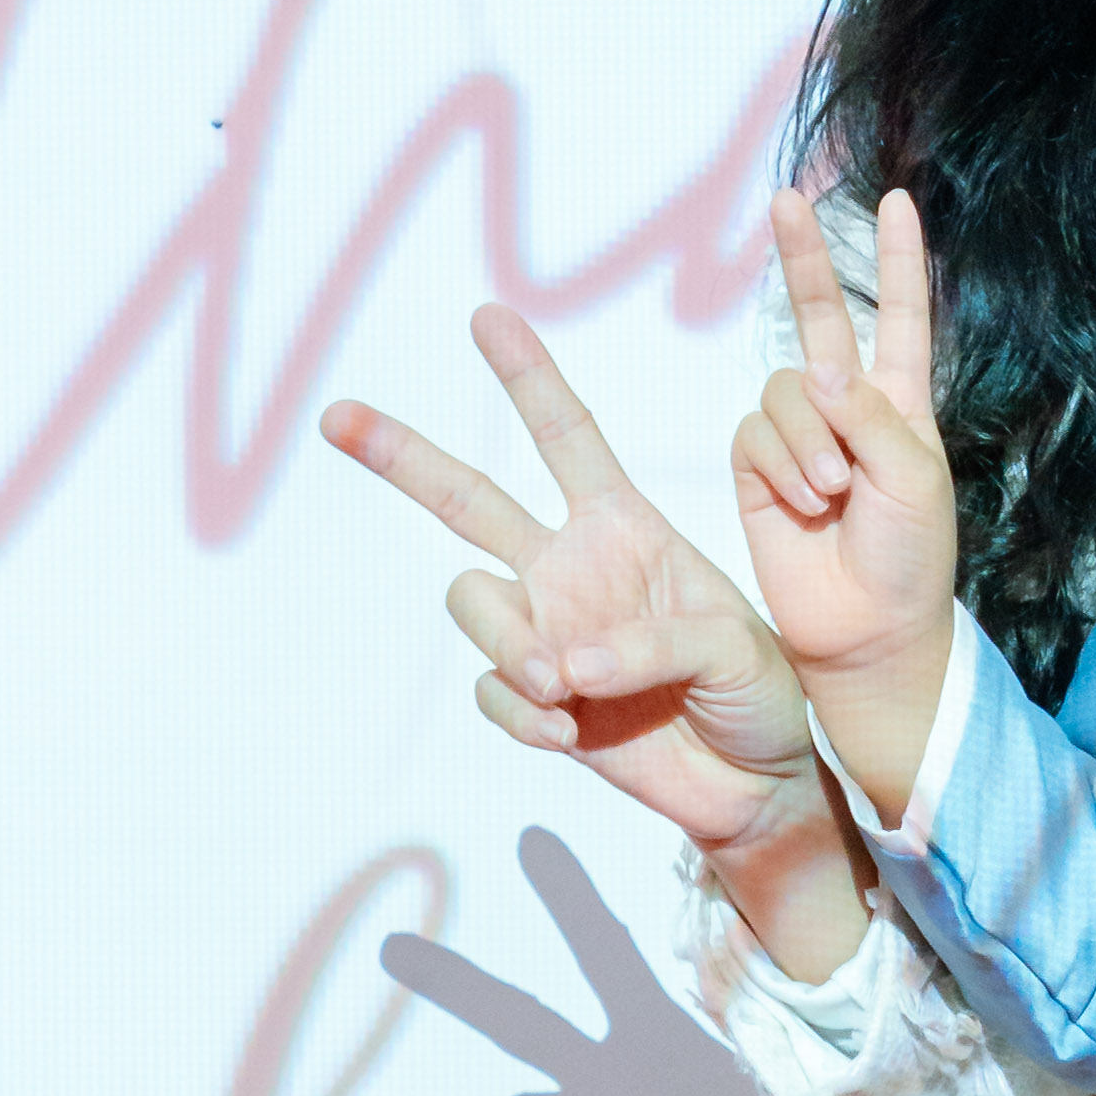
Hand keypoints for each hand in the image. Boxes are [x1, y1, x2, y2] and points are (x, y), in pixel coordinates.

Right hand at [322, 318, 827, 863]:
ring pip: (474, 605)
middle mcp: (570, 567)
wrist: (755, 779)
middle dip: (402, 455)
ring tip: (560, 683)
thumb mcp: (731, 645)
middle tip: (337, 416)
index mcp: (624, 525)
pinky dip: (524, 715)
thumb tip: (562, 662)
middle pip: (467, 498)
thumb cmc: (758, 691)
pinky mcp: (534, 703)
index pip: (566, 438)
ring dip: (508, 641)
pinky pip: (493, 693)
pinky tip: (572, 732)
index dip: (528, 378)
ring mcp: (544, 632)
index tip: (487, 316)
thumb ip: (651, 641)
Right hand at [730, 183, 959, 826]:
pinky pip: (753, 435)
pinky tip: (804, 503)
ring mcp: (798, 438)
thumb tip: (819, 368)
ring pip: (783, 390)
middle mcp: (847, 410)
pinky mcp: (755, 470)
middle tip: (787, 199)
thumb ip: (871, 417)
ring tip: (836, 494)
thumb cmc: (911, 558)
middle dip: (803, 258)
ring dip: (809, 439)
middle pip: (818, 317)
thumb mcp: (915, 479)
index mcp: (902, 404)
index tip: (896, 201)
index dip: (896, 261)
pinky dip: (780, 464)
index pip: (899, 317)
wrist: (870, 632)